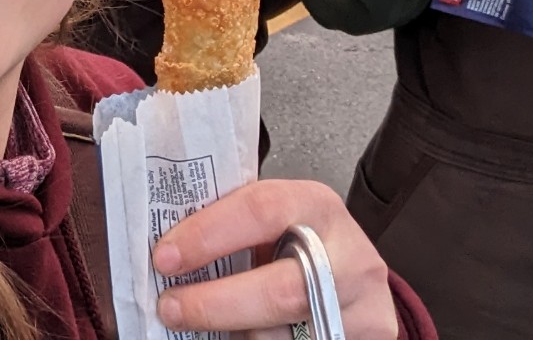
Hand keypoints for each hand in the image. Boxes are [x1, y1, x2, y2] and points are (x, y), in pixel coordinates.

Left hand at [153, 179, 398, 339]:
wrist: (355, 280)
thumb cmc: (300, 245)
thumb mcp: (274, 224)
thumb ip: (232, 229)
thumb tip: (164, 255)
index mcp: (315, 205)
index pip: (260, 210)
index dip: (207, 235)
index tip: (165, 258)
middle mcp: (347, 254)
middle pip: (278, 290)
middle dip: (214, 304)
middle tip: (170, 308)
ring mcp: (361, 304)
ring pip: (285, 335)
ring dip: (235, 334)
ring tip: (206, 329)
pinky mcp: (368, 337)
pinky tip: (238, 336)